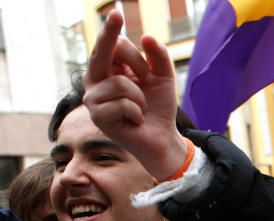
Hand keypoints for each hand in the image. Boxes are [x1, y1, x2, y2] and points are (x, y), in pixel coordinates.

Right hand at [82, 10, 188, 180]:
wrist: (162, 137)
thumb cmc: (158, 107)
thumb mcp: (163, 78)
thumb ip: (159, 58)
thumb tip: (146, 37)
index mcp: (110, 69)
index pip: (109, 45)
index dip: (111, 30)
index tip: (116, 13)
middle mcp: (96, 80)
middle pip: (103, 54)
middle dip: (111, 37)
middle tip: (117, 18)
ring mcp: (93, 98)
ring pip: (121, 83)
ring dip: (140, 97)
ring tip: (140, 108)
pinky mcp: (97, 116)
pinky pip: (123, 103)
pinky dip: (137, 112)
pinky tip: (135, 119)